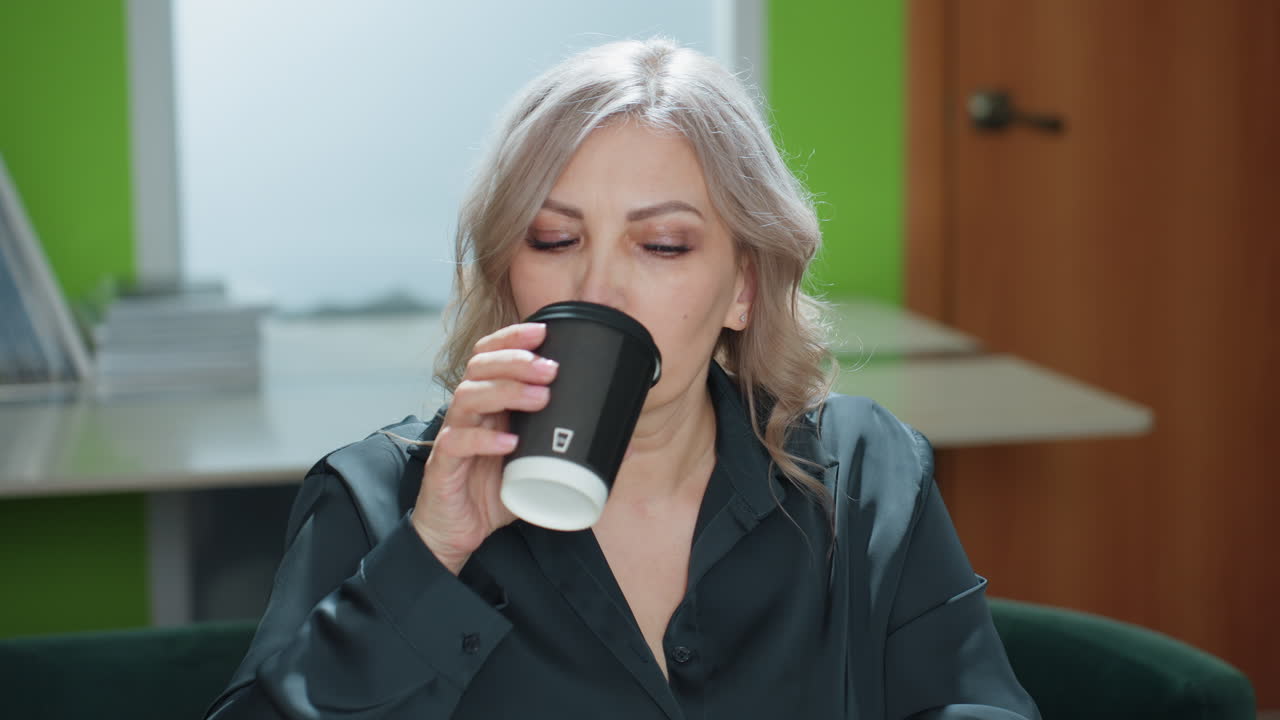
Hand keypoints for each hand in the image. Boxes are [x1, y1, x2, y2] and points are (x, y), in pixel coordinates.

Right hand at [411, 322, 556, 573]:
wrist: (457, 533)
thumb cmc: (495, 492)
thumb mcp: (539, 468)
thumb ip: (577, 452)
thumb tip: (628, 444)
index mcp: (488, 404)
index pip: (490, 355)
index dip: (511, 339)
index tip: (544, 331)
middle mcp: (468, 412)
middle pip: (479, 367)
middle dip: (516, 361)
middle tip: (550, 369)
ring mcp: (453, 435)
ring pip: (467, 396)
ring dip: (505, 391)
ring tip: (540, 398)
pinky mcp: (443, 465)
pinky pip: (457, 442)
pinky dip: (484, 438)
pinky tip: (510, 441)